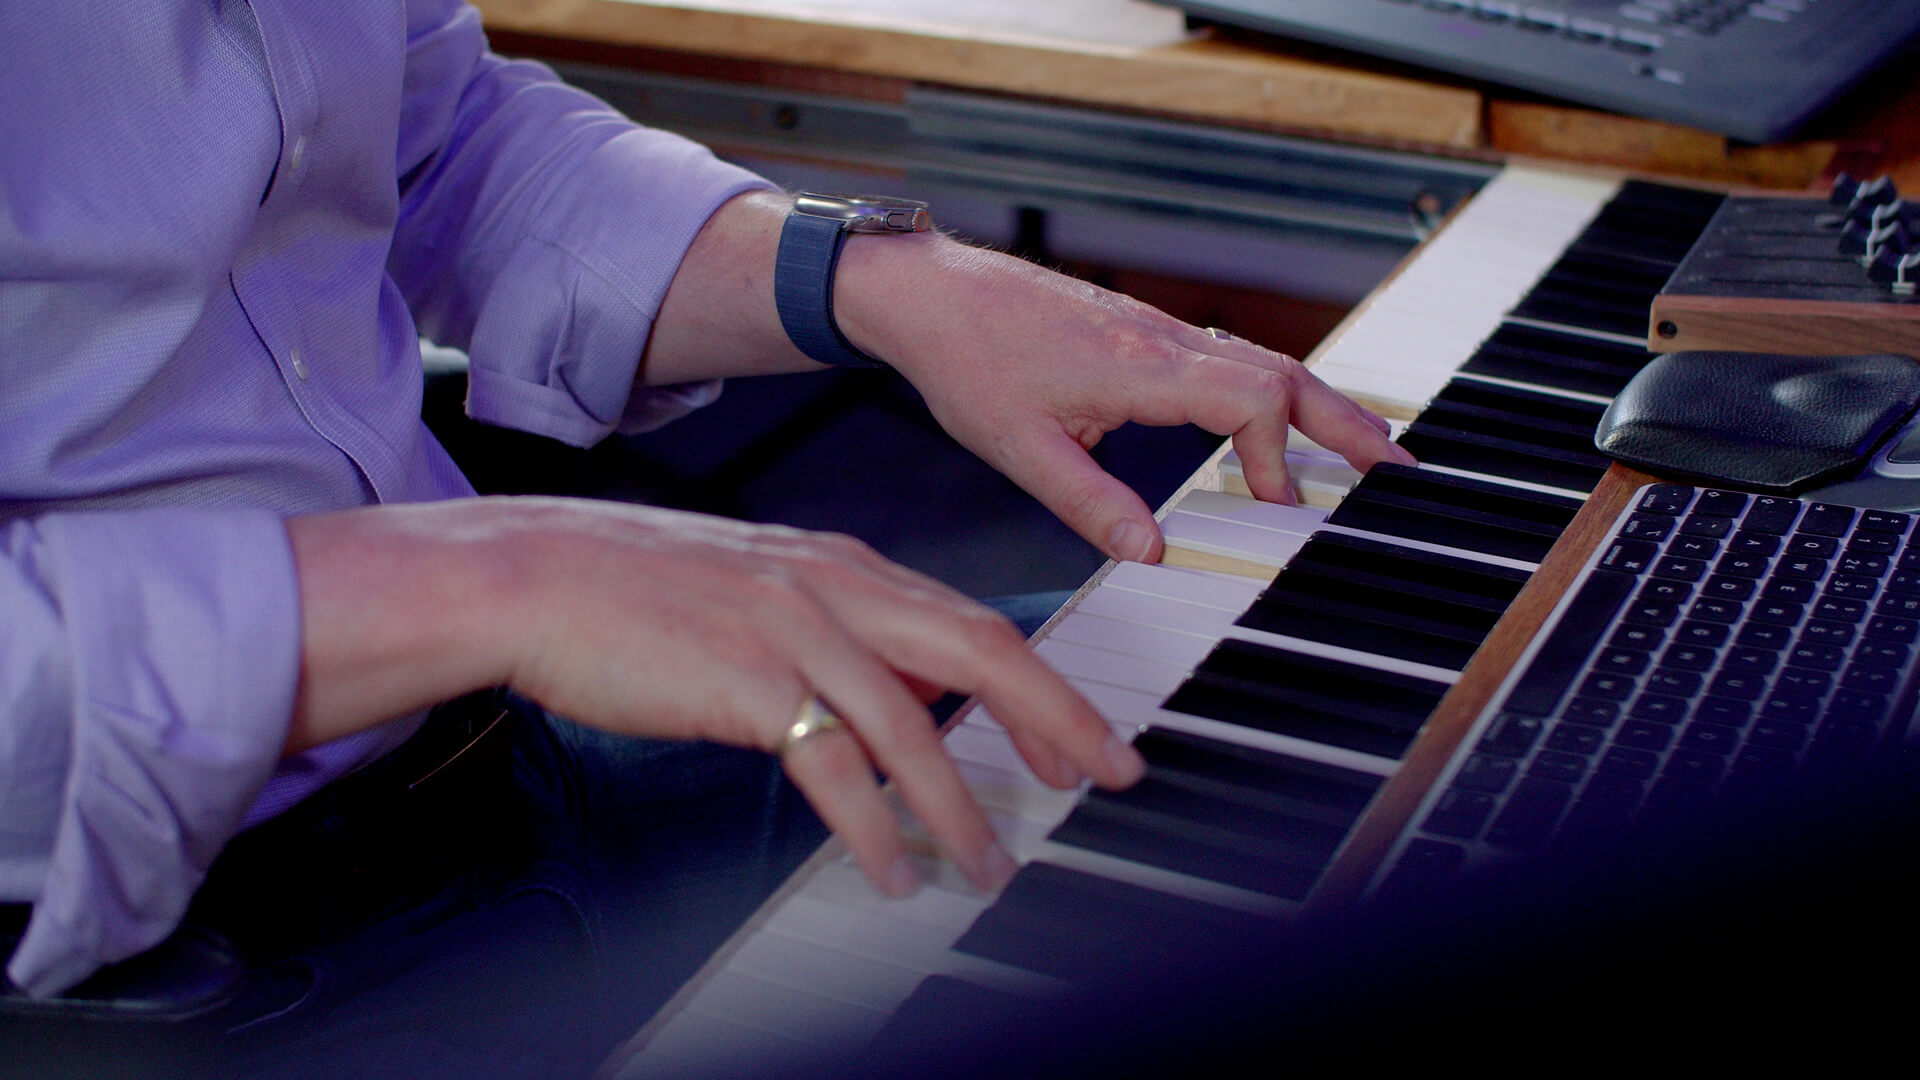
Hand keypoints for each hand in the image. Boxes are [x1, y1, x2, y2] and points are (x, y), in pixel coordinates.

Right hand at [286, 498, 1145, 896]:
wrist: (533, 575)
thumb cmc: (635, 587)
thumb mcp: (758, 588)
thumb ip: (839, 633)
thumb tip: (906, 700)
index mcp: (843, 564)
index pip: (971, 621)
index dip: (1040, 684)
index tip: (1083, 736)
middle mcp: (834, 588)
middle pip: (979, 651)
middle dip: (1056, 719)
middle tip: (1106, 776)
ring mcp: (792, 630)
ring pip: (915, 725)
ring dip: (963, 805)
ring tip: (990, 865)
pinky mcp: (745, 684)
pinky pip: (834, 769)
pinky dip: (876, 827)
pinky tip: (894, 869)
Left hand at [836, 236, 1415, 562]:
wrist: (930, 293)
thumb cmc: (968, 361)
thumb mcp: (1019, 449)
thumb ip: (1087, 503)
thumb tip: (1150, 554)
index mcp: (1144, 368)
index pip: (1252, 401)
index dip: (1275, 455)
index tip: (1273, 505)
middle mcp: (1164, 341)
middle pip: (1282, 374)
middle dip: (1344, 423)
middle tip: (1398, 466)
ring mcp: (1158, 333)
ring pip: (1261, 363)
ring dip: (1316, 405)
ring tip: (1364, 445)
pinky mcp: (1143, 334)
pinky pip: (1229, 359)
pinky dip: (1272, 391)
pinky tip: (1278, 418)